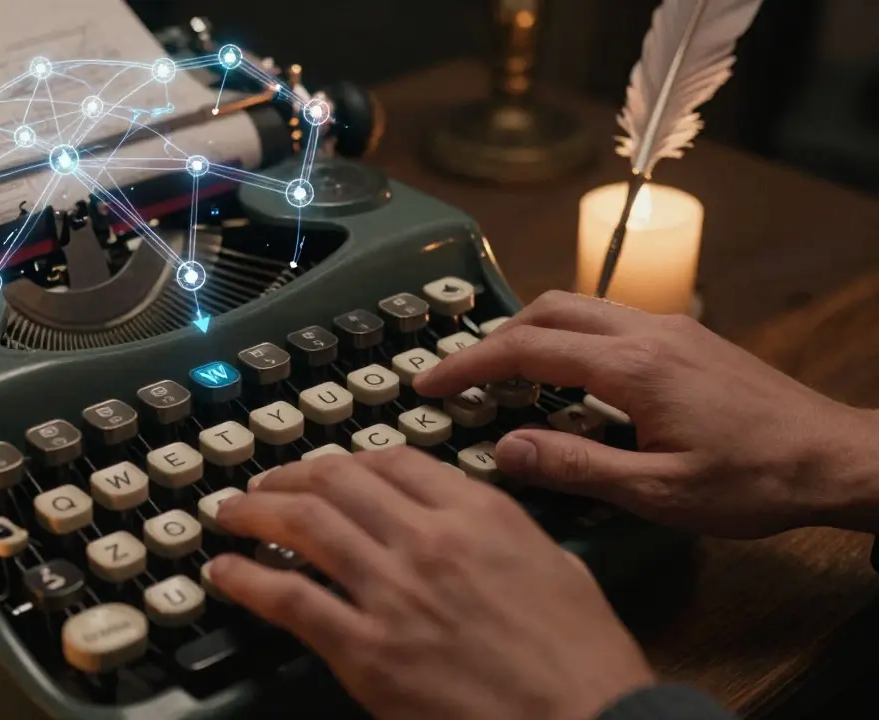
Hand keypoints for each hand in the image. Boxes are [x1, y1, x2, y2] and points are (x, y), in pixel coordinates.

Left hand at [209, 448, 654, 719]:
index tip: (324, 469)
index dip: (344, 460)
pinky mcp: (367, 652)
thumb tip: (469, 520)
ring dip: (254, 514)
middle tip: (261, 484)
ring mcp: (393, 594)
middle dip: (287, 478)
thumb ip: (504, 532)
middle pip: (334, 483)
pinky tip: (224, 572)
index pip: (391, 461)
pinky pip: (289, 600)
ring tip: (230, 514)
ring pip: (302, 528)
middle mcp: (429, 540)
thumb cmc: (582, 661)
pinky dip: (246, 580)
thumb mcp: (557, 568)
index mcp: (480, 514)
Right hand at [414, 291, 878, 537]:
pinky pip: (607, 320)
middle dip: (493, 338)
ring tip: (502, 376)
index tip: (429, 381)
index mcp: (633, 368)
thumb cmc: (757, 480)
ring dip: (530, 332)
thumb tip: (506, 450)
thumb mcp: (659, 492)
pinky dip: (567, 337)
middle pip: (546, 309)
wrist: (836, 458)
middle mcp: (648, 333)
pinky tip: (566, 379)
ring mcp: (670, 330)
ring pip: (577, 306)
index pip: (526, 349)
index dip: (467, 364)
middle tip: (459, 376)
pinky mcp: (686, 339)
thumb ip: (576, 467)